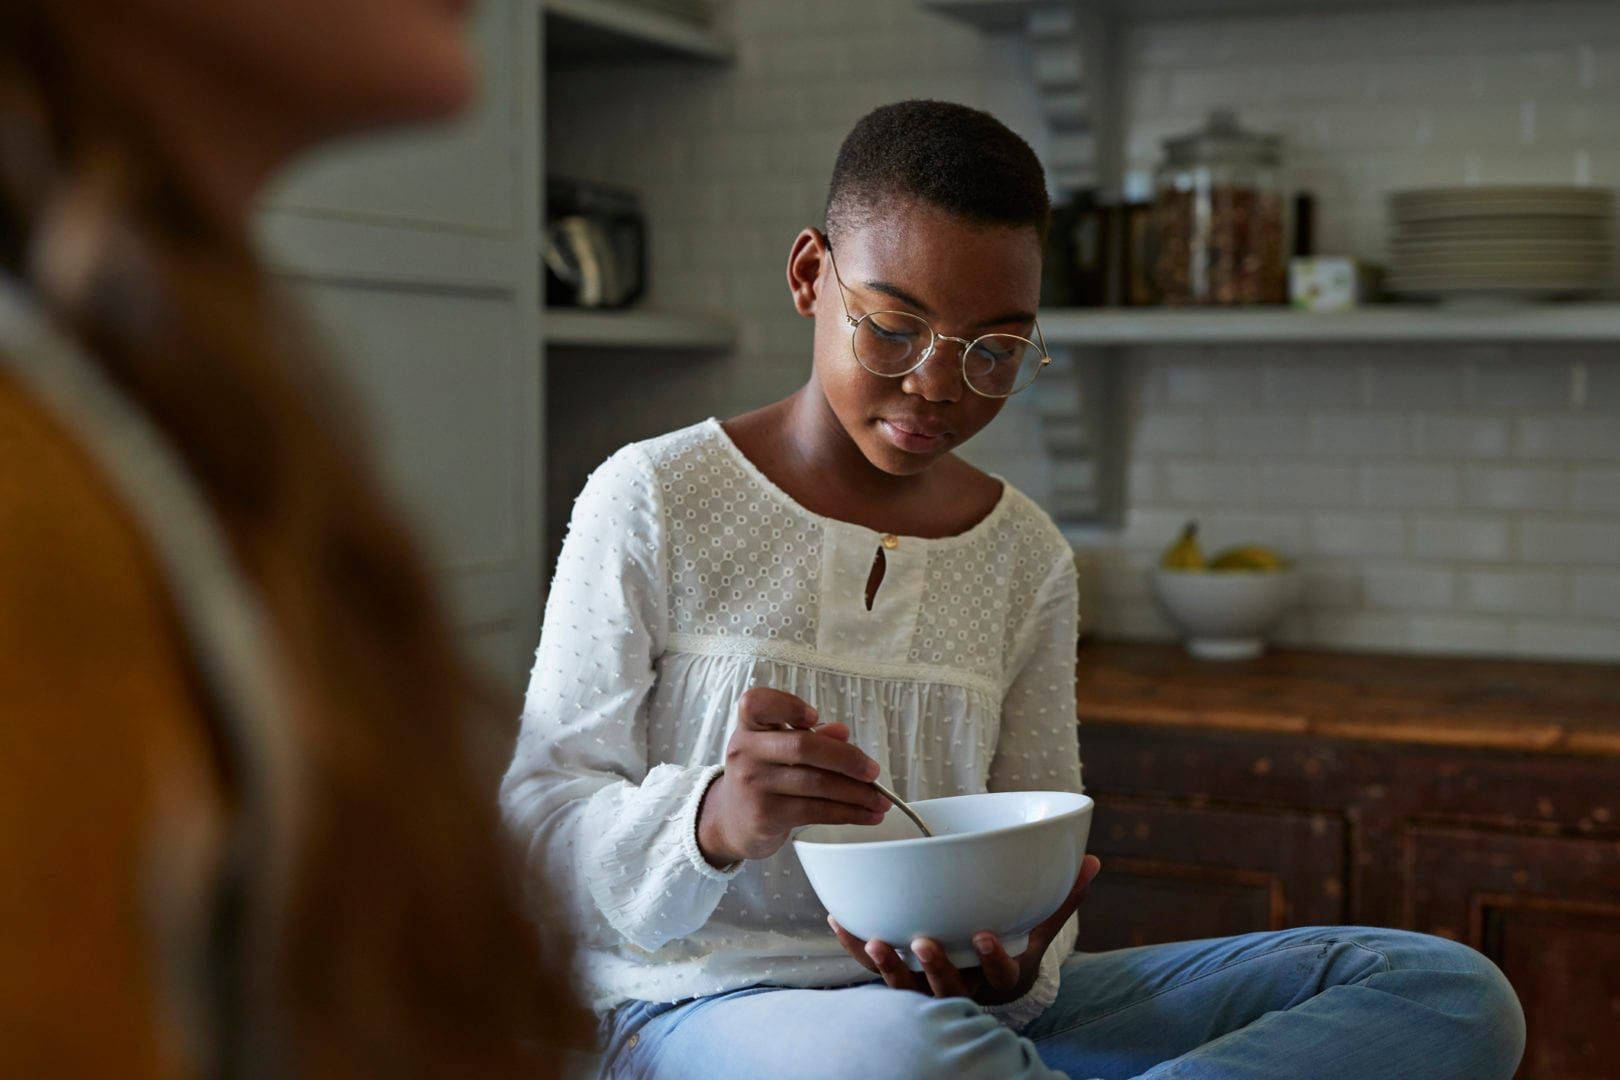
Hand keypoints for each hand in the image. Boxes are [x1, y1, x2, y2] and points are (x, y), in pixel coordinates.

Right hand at [696, 688, 886, 866]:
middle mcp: (746, 752)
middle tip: (873, 771)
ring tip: (880, 800)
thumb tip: (843, 732)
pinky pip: (817, 811)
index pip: (757, 703)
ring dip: (857, 793)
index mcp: (749, 727)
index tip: (815, 716)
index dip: (788, 706)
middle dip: (847, 759)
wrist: (732, 820)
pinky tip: (867, 814)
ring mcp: (754, 785)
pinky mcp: (766, 815)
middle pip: (802, 746)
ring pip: (816, 784)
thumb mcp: (778, 749)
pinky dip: (849, 813)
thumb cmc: (763, 775)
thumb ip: (810, 737)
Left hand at [829, 855, 1100, 1005]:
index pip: (1003, 974)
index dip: (994, 959)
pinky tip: (840, 920)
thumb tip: (1092, 861)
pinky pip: (875, 972)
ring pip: (909, 989)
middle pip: (951, 989)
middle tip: (924, 942)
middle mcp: (967, 990)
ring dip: (891, 967)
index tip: (984, 935)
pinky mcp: (902, 982)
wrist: (988, 987)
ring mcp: (932, 991)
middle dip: (937, 967)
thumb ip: (1062, 899)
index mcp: (1003, 976)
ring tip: (878, 943)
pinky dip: (856, 948)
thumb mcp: (1040, 930)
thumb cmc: (1015, 947)